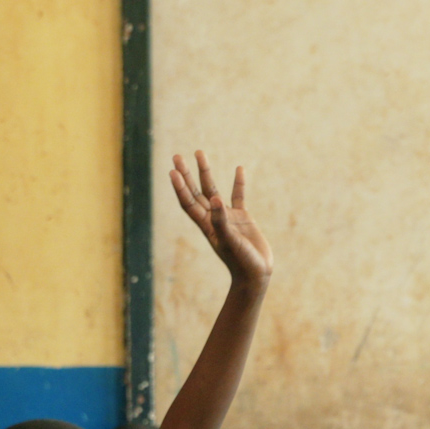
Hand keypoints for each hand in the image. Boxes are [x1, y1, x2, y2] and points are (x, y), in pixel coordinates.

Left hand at [172, 151, 273, 284]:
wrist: (256, 274)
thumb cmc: (242, 262)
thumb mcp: (231, 242)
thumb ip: (222, 221)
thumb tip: (216, 199)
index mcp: (206, 225)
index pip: (188, 202)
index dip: (180, 187)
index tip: (173, 171)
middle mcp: (213, 218)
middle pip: (195, 192)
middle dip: (186, 174)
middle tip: (177, 156)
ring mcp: (227, 217)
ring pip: (213, 190)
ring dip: (206, 172)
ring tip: (200, 153)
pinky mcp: (243, 218)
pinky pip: (238, 196)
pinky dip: (238, 183)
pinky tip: (239, 169)